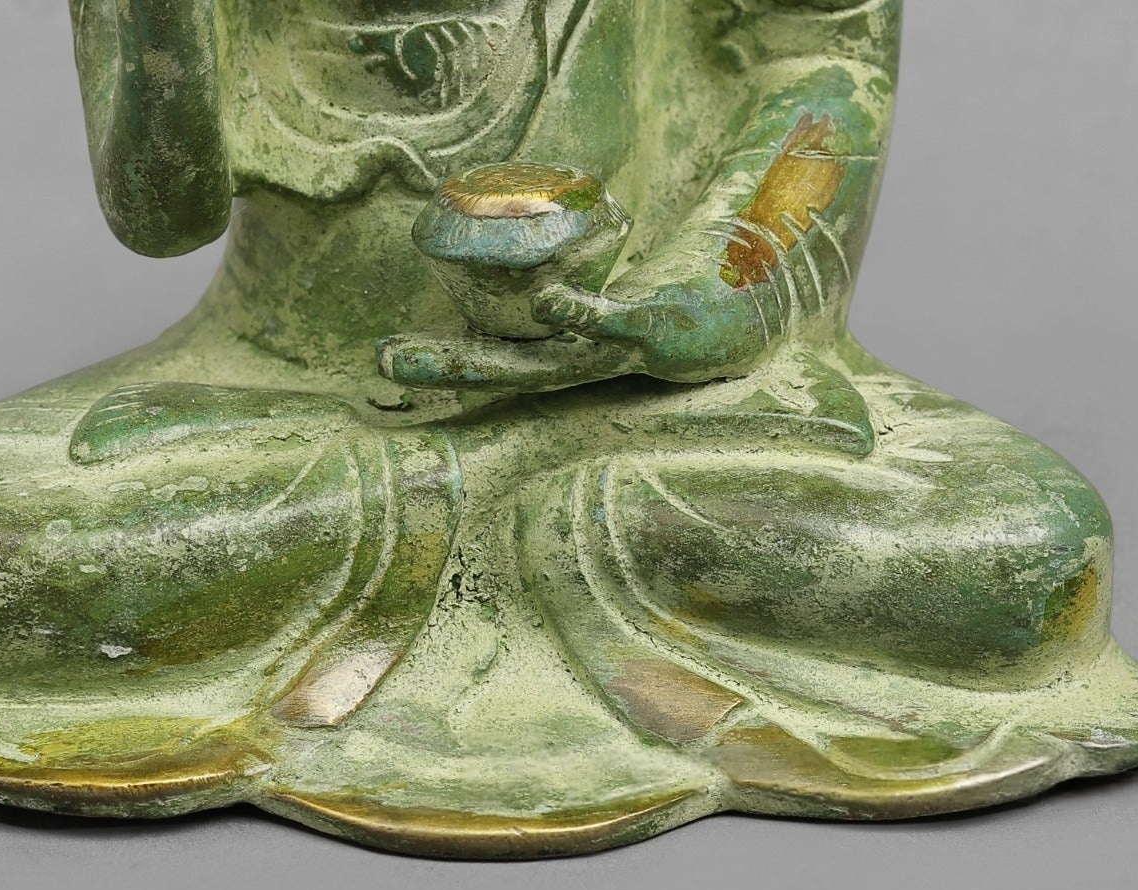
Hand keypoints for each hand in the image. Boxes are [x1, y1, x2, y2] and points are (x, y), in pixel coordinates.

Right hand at [378, 268, 774, 394]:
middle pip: (501, 370)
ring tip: (436, 357)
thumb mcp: (614, 296)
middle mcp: (580, 365)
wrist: (752, 314)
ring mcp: (614, 353)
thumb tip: (529, 272)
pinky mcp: (655, 332)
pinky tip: (546, 306)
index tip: (385, 359)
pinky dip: (577, 315)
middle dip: (444, 368)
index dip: (441, 361)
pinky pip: (610, 324)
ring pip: (541, 364)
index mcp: (564, 355)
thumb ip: (570, 288)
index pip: (493, 358)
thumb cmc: (674, 302)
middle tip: (387, 360)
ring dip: (487, 365)